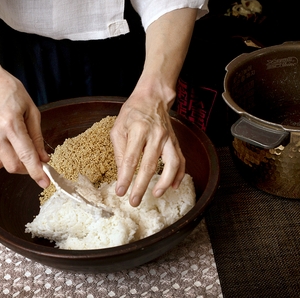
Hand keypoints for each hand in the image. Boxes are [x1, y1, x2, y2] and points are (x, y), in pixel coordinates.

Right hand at [0, 65, 50, 187]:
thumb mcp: (31, 110)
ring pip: (3, 167)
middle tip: (37, 161)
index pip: (26, 155)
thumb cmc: (10, 92)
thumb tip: (44, 158)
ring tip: (23, 152)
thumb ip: (37, 136)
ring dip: (17, 165)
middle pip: (14, 166)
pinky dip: (5, 160)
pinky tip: (11, 148)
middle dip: (28, 169)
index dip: (36, 172)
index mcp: (11, 124)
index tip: (45, 182)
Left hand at [111, 88, 185, 206]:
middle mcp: (156, 135)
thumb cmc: (132, 113)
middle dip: (141, 186)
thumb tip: (121, 173)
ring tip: (156, 194)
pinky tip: (173, 186)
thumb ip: (119, 150)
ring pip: (171, 164)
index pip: (131, 158)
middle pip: (150, 165)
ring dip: (164, 182)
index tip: (120, 191)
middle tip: (134, 201)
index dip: (125, 177)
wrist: (152, 98)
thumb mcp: (118, 127)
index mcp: (138, 130)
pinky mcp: (175, 142)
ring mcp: (168, 138)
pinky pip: (181, 160)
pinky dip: (179, 175)